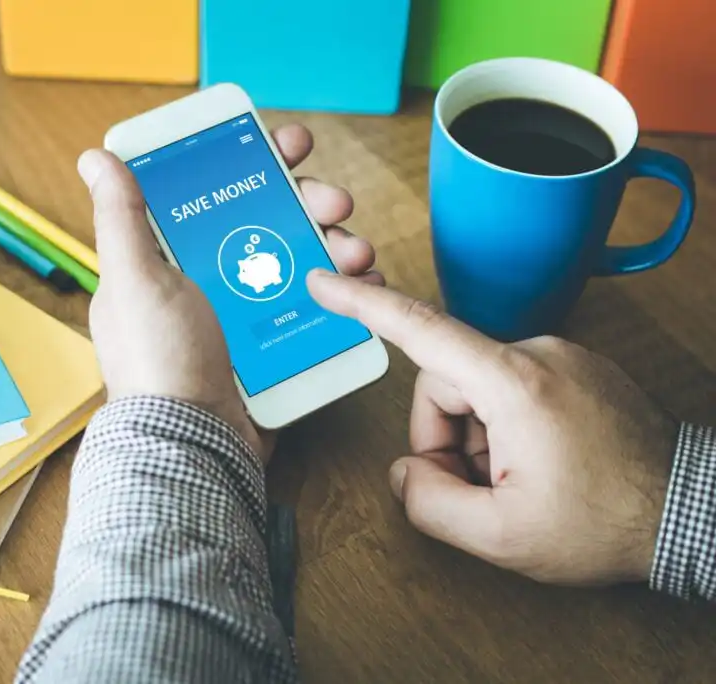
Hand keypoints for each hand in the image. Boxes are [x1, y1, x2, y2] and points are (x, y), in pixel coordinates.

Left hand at [79, 124, 382, 463]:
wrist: (196, 444)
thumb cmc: (159, 361)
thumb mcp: (135, 280)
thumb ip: (121, 218)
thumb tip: (97, 158)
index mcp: (170, 261)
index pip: (216, 193)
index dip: (255, 163)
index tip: (288, 147)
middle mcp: (209, 282)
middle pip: (269, 222)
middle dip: (308, 202)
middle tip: (335, 199)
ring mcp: (245, 315)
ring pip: (300, 261)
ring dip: (334, 244)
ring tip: (356, 250)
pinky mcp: (275, 346)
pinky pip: (315, 307)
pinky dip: (343, 292)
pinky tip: (364, 282)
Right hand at [307, 271, 678, 584]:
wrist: (695, 514)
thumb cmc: (606, 525)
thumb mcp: (502, 536)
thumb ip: (430, 503)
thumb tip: (405, 471)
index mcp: (513, 382)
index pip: (421, 330)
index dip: (363, 306)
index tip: (323, 282)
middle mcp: (538, 353)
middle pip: (445, 381)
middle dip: (446, 439)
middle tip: (478, 491)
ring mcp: (562, 357)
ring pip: (478, 389)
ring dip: (479, 439)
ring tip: (516, 485)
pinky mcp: (577, 369)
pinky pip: (513, 389)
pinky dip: (507, 429)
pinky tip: (539, 467)